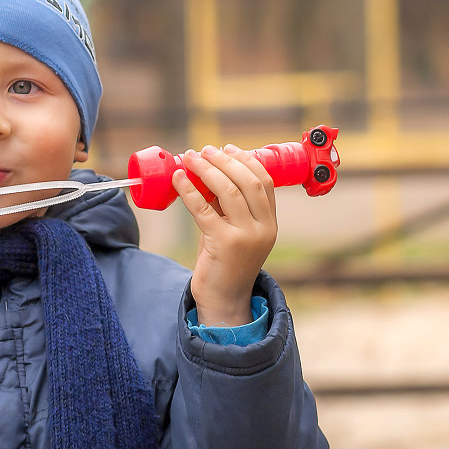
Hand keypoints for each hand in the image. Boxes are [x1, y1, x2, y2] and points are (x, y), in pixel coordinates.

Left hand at [172, 144, 277, 326]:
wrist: (223, 300)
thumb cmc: (226, 263)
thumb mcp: (236, 232)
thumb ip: (230, 207)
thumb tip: (208, 172)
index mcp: (271, 223)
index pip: (265, 182)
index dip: (246, 160)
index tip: (228, 148)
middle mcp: (263, 228)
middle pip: (247, 181)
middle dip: (224, 160)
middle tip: (205, 150)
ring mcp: (245, 236)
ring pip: (227, 190)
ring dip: (206, 170)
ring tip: (190, 158)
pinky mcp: (223, 244)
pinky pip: (203, 209)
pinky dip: (189, 190)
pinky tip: (178, 179)